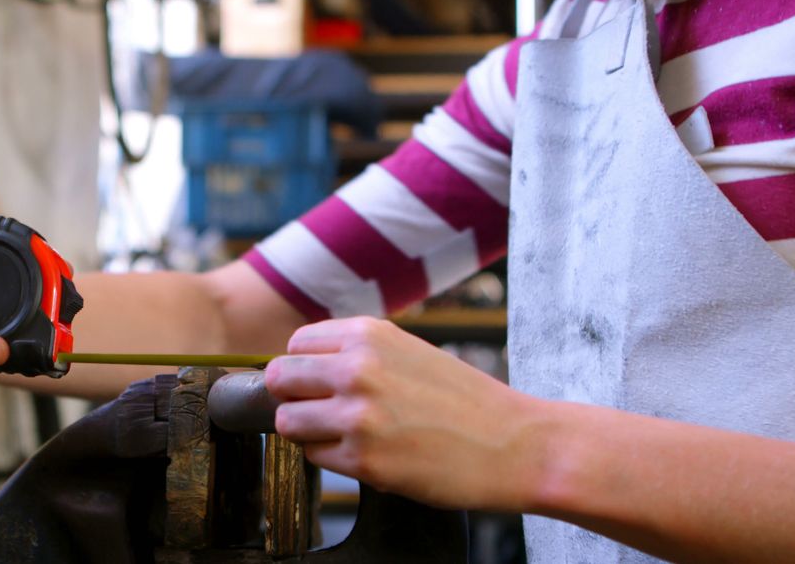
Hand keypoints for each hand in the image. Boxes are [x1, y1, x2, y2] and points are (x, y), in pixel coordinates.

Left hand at [265, 317, 541, 510]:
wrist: (515, 444)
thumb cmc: (466, 401)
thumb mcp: (410, 351)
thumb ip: (358, 352)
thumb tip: (302, 366)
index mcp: (369, 334)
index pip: (295, 345)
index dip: (304, 368)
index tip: (320, 383)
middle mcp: (357, 368)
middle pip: (278, 379)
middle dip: (294, 398)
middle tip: (323, 412)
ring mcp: (357, 415)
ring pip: (287, 422)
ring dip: (308, 432)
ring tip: (344, 435)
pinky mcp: (363, 460)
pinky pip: (315, 457)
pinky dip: (333, 459)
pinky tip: (368, 455)